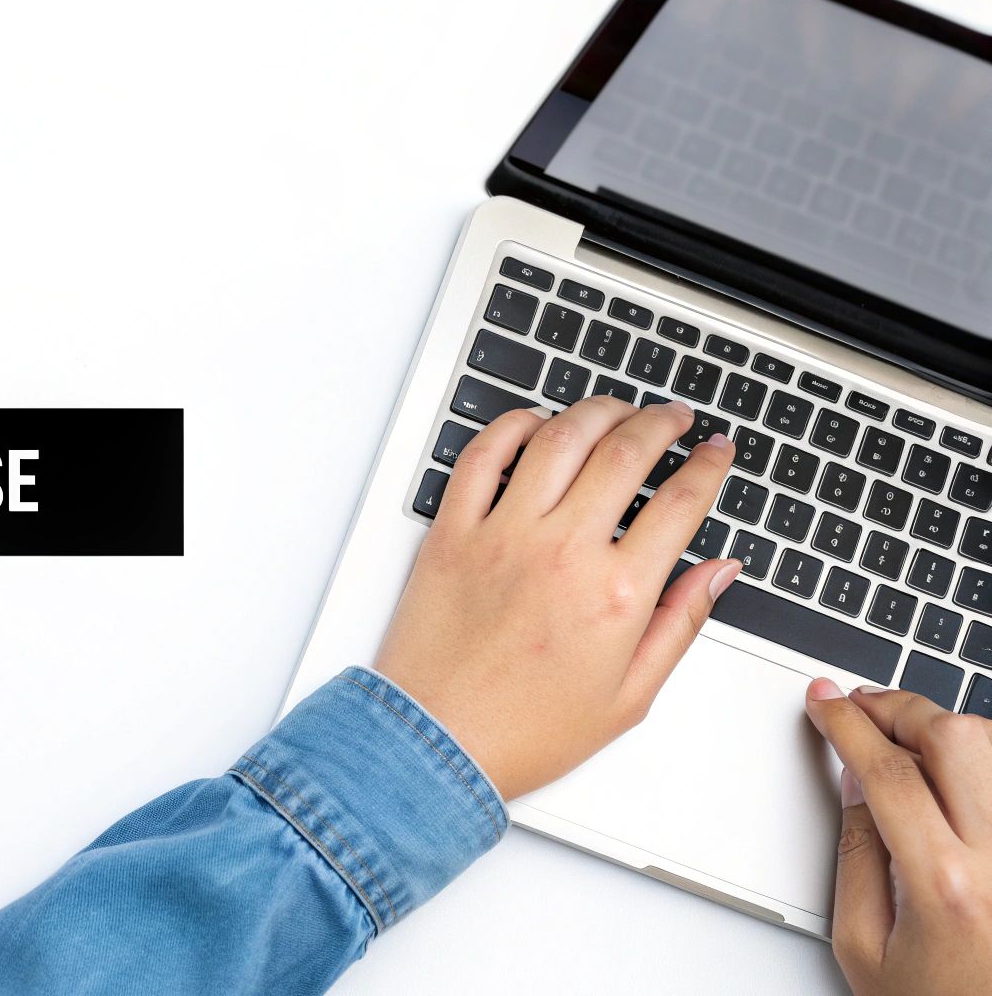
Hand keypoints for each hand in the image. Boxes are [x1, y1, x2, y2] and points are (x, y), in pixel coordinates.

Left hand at [373, 396, 738, 798]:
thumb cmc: (524, 732)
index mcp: (616, 593)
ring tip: (617, 411)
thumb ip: (679, 623)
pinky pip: (483, 456)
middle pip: (625, 452)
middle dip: (661, 424)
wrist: (436, 745)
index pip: (680, 503)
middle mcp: (562, 552)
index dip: (708, 467)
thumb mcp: (628, 696)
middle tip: (675, 420)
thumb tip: (719, 572)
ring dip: (598, 412)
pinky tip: (537, 424)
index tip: (716, 453)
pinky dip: (513, 426)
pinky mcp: (452, 532)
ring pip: (559, 438)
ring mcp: (503, 535)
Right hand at [805, 681, 991, 995]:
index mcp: (947, 887)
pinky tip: (953, 773)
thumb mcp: (863, 946)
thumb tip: (855, 781)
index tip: (825, 702)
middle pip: (958, 740)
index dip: (848, 724)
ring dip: (948, 730)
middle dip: (901, 709)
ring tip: (909, 738)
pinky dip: (982, 763)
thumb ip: (856, 855)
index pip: (891, 773)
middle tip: (865, 708)